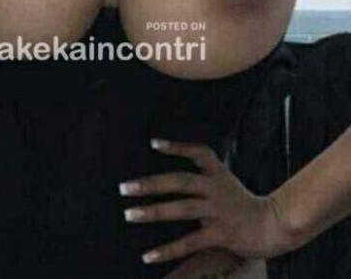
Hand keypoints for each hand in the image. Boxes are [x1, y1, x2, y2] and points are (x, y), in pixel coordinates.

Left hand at [119, 140, 297, 264]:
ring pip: (180, 209)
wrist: (276, 225)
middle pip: (179, 181)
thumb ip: (203, 180)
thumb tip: (171, 183)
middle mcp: (216, 189)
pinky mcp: (221, 234)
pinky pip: (189, 242)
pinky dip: (167, 250)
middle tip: (124, 187)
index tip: (153, 144)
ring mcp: (218, 211)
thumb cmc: (244, 204)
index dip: (176, 147)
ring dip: (152, 212)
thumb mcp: (226, 183)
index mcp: (218, 174)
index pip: (197, 153)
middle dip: (150, 184)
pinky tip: (148, 255)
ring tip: (129, 214)